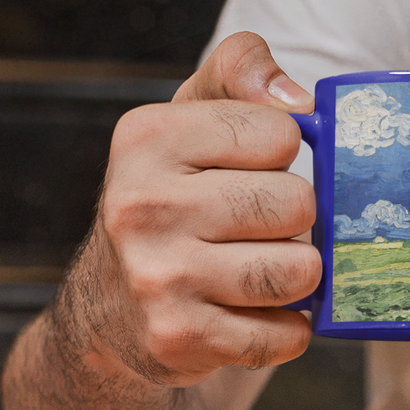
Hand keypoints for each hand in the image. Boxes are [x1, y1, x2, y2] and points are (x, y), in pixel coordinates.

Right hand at [72, 31, 320, 387]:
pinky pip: (287, 335)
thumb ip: (241, 70)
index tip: (247, 170)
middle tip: (257, 228)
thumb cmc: (172, 195)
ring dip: (296, 276)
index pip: (282, 134)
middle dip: (294, 219)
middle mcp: (141, 205)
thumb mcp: (189, 117)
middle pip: (297, 204)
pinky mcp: (179, 339)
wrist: (108, 310)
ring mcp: (158, 277)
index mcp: (146, 138)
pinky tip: (250, 313)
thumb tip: (297, 100)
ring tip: (259, 268)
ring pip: (301, 271)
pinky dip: (286, 329)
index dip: (280, 156)